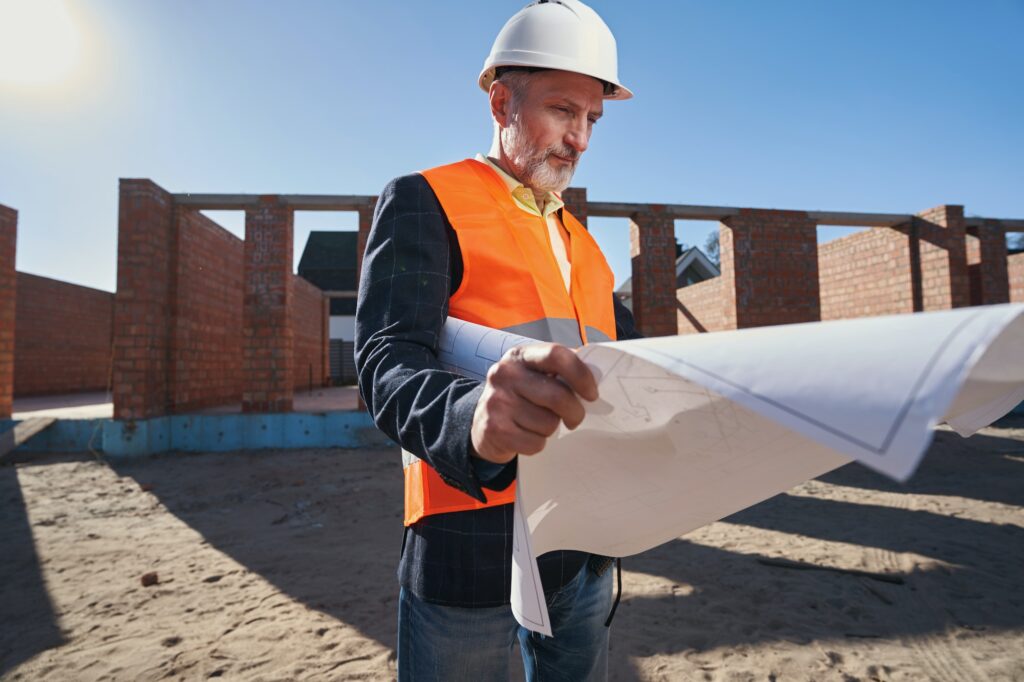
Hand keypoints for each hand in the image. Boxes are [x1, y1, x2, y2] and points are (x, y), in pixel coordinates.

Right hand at [470, 342, 598, 463]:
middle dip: (574, 412)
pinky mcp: (494, 429)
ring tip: (537, 423)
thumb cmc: (519, 397)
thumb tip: (598, 375)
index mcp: (519, 356)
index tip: (592, 394)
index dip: (581, 375)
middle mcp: (504, 374)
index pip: (557, 355)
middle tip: (574, 417)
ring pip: (548, 423)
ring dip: (551, 429)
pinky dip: (537, 444)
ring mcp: (497, 401)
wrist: (480, 424)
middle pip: (558, 396)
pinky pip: (535, 443)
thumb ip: (560, 370)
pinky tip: (526, 435)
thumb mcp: (533, 374)